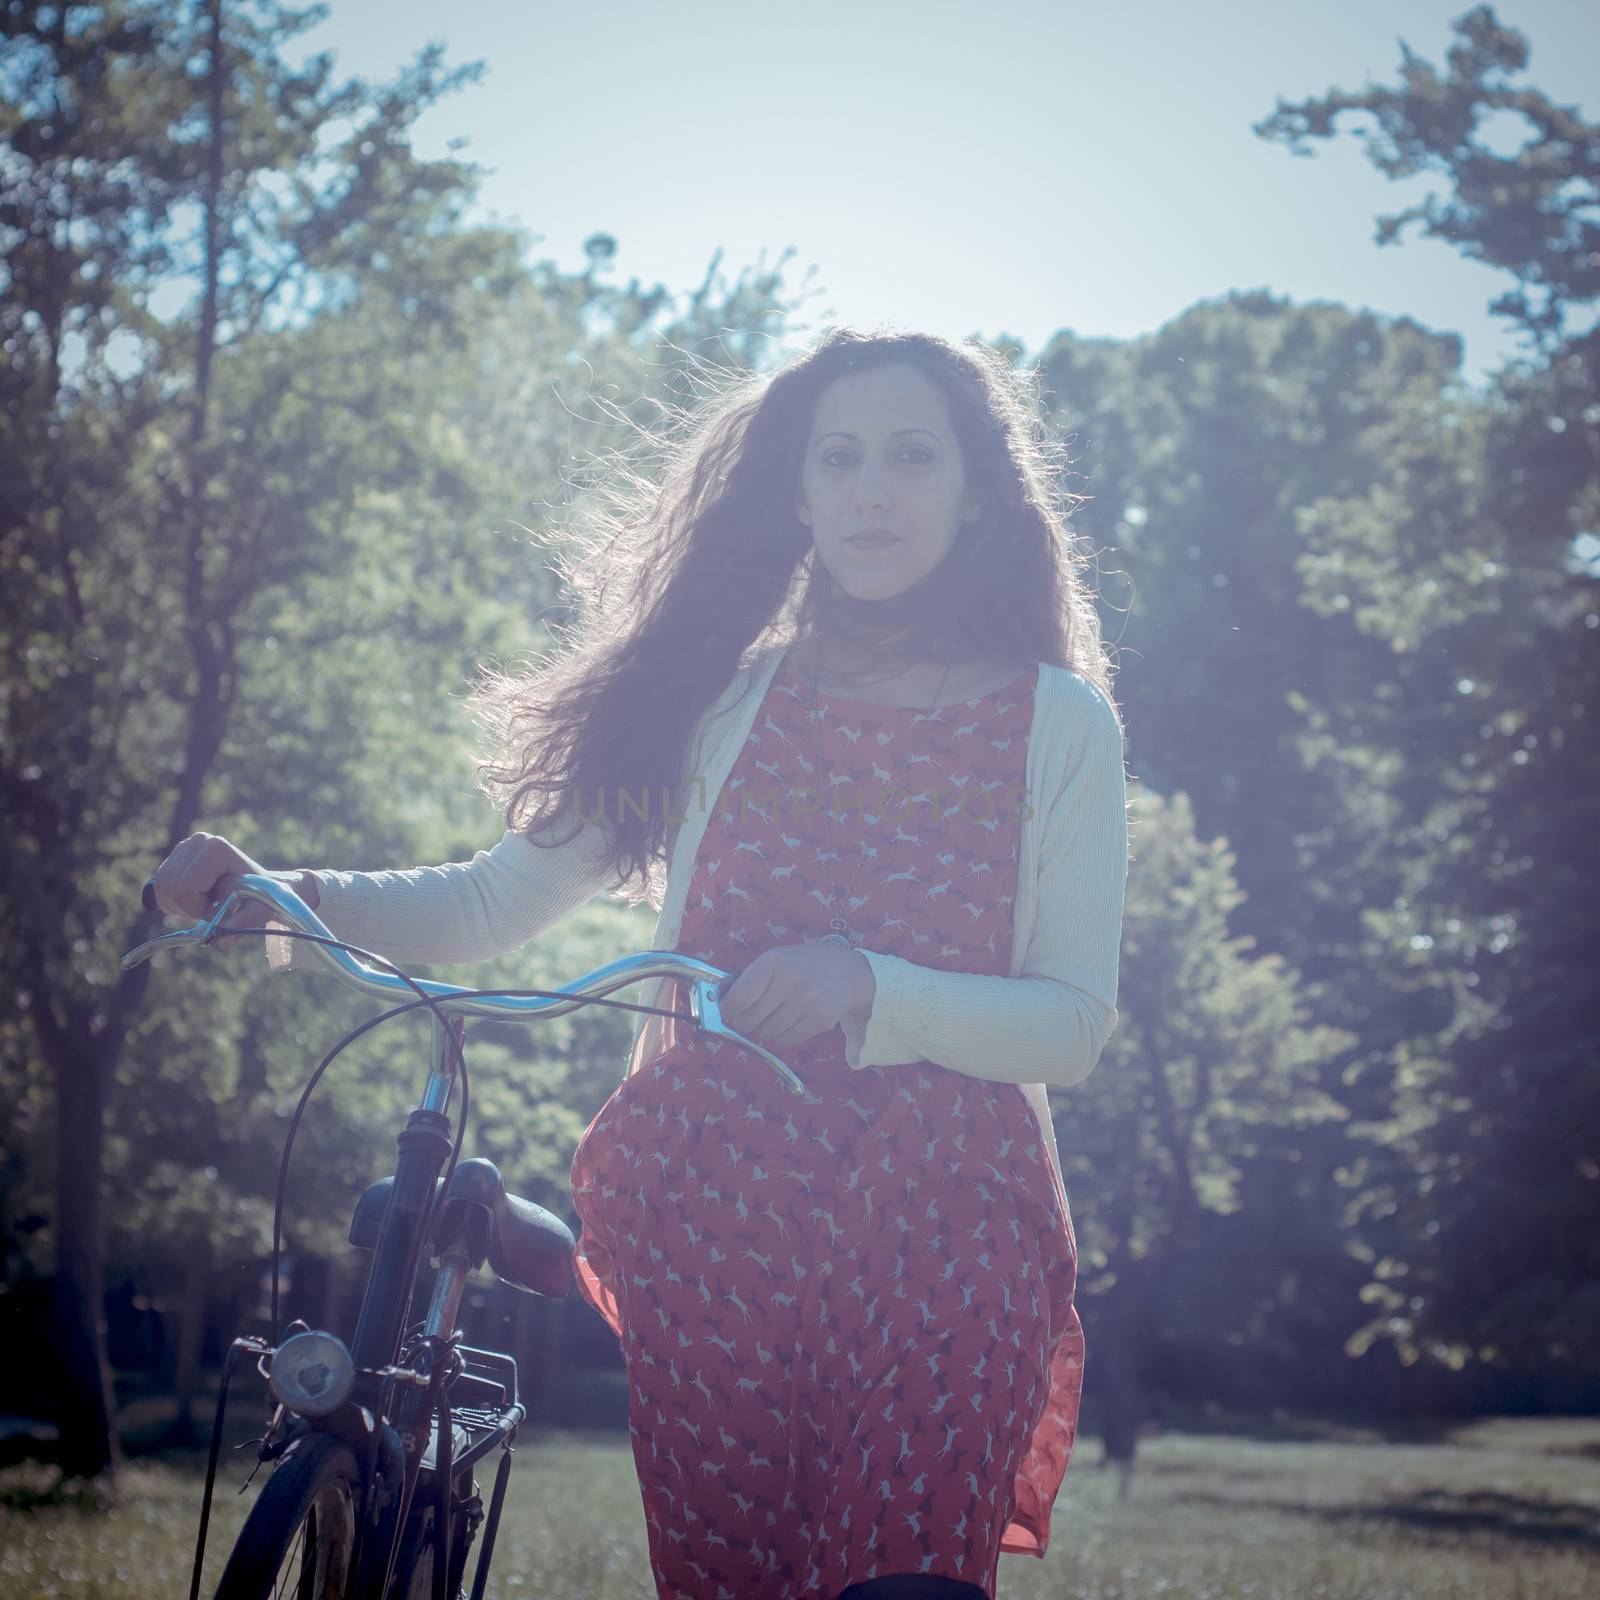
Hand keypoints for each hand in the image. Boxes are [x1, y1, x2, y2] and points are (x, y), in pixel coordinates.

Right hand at [149, 831, 318, 945]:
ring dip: (181, 906)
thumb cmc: (260, 898)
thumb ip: (242, 923)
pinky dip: (173, 902)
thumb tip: (222, 942)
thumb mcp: (258, 911)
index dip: (198, 907)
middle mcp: (197, 842)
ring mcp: (183, 847)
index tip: (218, 909)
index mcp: (216, 848)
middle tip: (211, 908)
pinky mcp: (174, 857)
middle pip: (172, 888)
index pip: (186, 888)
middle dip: (190, 908)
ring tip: (205, 903)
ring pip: (163, 889)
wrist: (259, 886)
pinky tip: (194, 900)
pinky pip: (158, 888)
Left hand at [717, 943, 874, 1053]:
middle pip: (750, 1020)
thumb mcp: (777, 959)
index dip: (728, 1009)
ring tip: (772, 1017)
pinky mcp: (820, 1020)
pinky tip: (788, 1023)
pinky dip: (781, 1037)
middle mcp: (791, 981)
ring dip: (764, 1030)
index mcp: (774, 962)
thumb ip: (751, 978)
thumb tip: (722, 1002)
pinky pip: (787, 1041)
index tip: (728, 1011)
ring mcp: (808, 1002)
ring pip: (767, 1033)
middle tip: (748, 1017)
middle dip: (744, 1022)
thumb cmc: (805, 965)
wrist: (848, 973)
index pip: (739, 997)